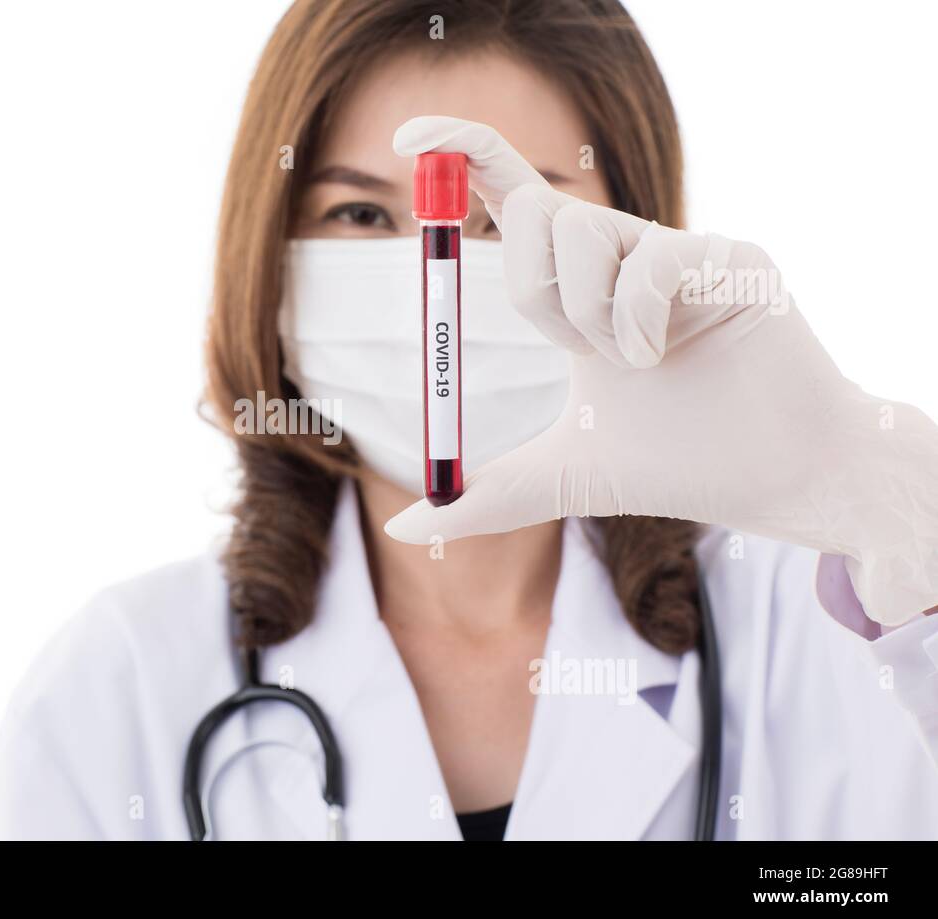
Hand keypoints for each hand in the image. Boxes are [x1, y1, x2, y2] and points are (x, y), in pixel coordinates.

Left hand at [385, 116, 937, 625]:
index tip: (410, 135)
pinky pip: (647, 258)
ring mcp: (673, 251)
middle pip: (534, 206)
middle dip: (529, 283)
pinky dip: (636, 321)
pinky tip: (664, 359)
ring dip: (587, 317)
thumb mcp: (559, 480)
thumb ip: (484, 498)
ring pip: (581, 228)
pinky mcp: (726, 255)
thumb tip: (405, 528)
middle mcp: (620, 259)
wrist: (768, 481)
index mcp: (577, 291)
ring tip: (635, 366)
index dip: (463, 158)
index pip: (514, 203)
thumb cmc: (675, 467)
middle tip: (574, 346)